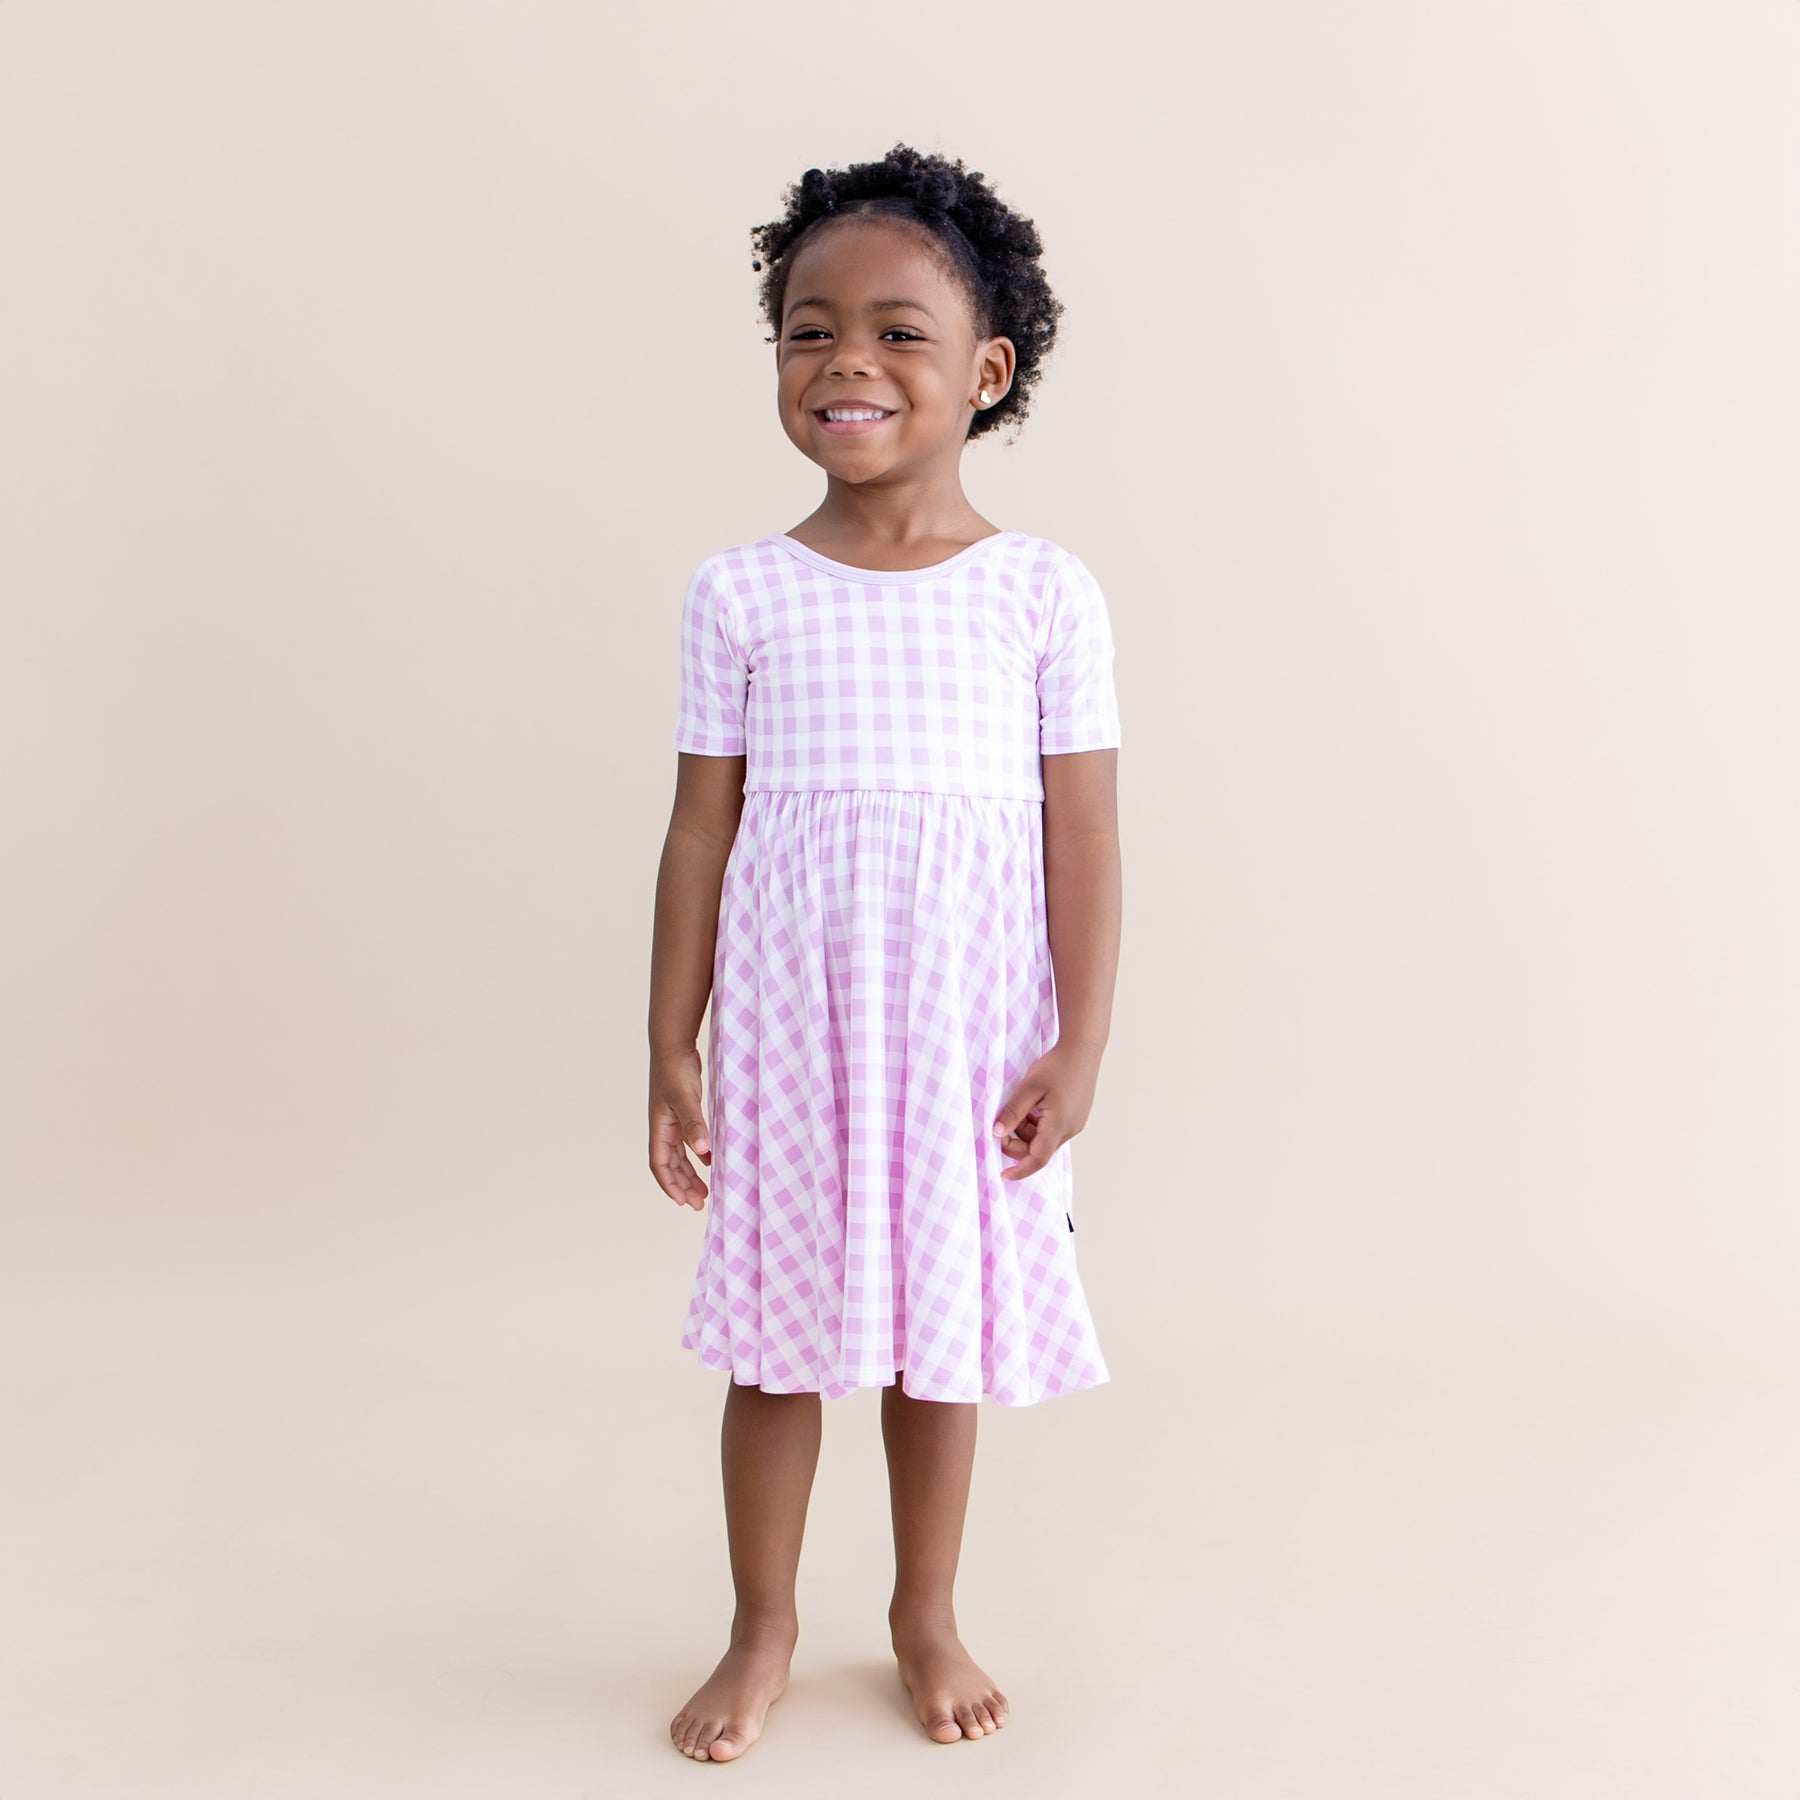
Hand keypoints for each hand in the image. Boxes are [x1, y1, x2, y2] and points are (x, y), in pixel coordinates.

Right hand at [649, 1045, 712, 1211]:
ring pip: (680, 1155)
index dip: (670, 1185)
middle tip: (699, 1204)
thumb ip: (694, 1124)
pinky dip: (698, 1154)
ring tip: (704, 1191)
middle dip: (682, 1186)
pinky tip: (710, 1161)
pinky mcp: (683, 1111)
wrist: (674, 1044)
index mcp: (659, 1128)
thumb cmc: (675, 1070)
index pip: (660, 1165)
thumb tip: (703, 1153)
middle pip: (671, 1165)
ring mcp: (672, 1120)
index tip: (683, 1202)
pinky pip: (689, 1140)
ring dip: (689, 1174)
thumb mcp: (685, 1098)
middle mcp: (663, 1127)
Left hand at [990, 1043, 1100, 1181]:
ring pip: (1045, 1139)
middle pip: (1040, 1149)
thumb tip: (996, 1133)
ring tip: (1022, 1106)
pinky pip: (1053, 1129)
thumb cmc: (1057, 1066)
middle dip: (1018, 1142)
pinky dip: (1039, 1124)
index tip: (1004, 1175)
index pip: (1038, 1159)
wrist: (1083, 1048)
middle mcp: (1070, 1129)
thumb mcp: (1029, 1088)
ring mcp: (1075, 1123)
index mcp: (1059, 1125)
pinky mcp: (1076, 1116)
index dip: (1020, 1170)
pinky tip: (1035, 1104)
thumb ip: (1012, 1112)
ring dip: (1028, 1131)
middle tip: (1004, 1121)